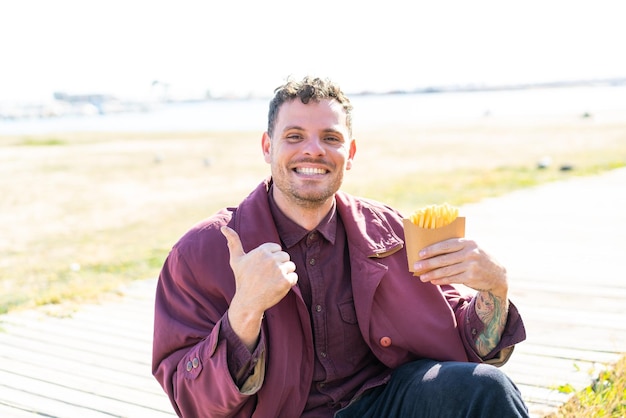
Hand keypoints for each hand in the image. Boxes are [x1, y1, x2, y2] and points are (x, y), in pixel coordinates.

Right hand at [221, 226, 297, 348]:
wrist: (248, 302)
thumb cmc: (242, 280)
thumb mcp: (236, 260)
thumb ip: (233, 242)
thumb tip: (224, 228)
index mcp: (262, 251)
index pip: (277, 248)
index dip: (272, 258)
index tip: (263, 268)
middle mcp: (270, 258)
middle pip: (285, 256)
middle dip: (279, 265)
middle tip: (268, 276)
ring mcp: (279, 270)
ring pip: (291, 266)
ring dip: (285, 274)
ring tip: (273, 281)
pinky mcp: (285, 281)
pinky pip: (294, 277)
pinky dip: (289, 283)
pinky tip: (278, 287)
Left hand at [414, 238, 507, 297]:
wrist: (498, 275)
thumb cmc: (478, 258)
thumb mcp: (472, 248)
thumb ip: (457, 247)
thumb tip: (431, 250)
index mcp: (469, 242)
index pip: (447, 245)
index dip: (432, 249)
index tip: (420, 253)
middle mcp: (471, 253)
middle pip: (444, 259)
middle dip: (428, 263)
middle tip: (416, 266)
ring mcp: (471, 266)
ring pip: (447, 271)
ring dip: (432, 274)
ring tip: (422, 276)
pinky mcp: (471, 277)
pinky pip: (452, 279)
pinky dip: (441, 280)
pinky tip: (433, 281)